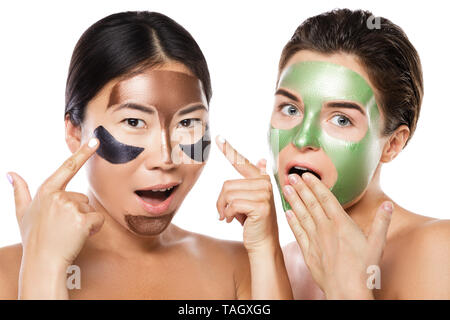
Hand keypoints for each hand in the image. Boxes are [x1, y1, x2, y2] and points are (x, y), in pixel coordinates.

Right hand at [8, 138, 104, 267]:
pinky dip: (94, 228)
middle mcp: (58, 196)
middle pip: (82, 197)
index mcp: (45, 191)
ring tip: (69, 232)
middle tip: (64, 227)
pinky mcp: (82, 220)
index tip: (95, 141)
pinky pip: (98, 220)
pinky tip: (80, 236)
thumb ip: (19, 192)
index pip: (67, 167)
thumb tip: (11, 173)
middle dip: (78, 211)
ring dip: (85, 220)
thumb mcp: (22, 213)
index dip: (83, 153)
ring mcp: (70, 207)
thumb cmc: (34, 239)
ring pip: (90, 208)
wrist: (42, 262)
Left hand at [216, 136, 278, 252]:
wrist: (262, 242)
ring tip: (229, 216)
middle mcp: (265, 182)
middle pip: (227, 184)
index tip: (219, 138)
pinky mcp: (261, 205)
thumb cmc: (252, 221)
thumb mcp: (249, 199)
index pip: (241, 162)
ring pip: (228, 194)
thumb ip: (252, 180)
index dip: (229, 150)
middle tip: (225, 212)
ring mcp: (265, 193)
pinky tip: (233, 220)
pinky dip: (228, 214)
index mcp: (261, 178)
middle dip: (221, 201)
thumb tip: (262, 160)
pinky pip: (232, 204)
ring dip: (223, 208)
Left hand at [283, 172, 392, 298]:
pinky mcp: (308, 252)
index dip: (315, 185)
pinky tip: (287, 213)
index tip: (306, 175)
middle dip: (301, 189)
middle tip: (291, 176)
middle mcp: (326, 228)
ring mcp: (315, 240)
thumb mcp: (377, 244)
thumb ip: (381, 222)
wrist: (346, 291)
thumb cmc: (363, 269)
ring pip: (302, 215)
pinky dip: (292, 222)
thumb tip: (388, 205)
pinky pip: (298, 233)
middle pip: (311, 204)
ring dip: (293, 201)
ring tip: (286, 189)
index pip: (325, 198)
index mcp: (342, 223)